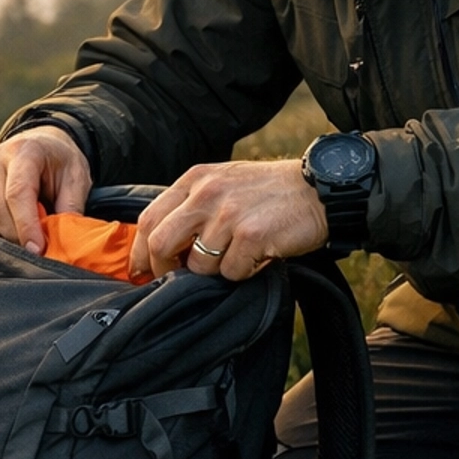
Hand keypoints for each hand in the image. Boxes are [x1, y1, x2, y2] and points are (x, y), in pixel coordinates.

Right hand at [0, 126, 92, 251]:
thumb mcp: (77, 179)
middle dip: (15, 236)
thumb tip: (62, 243)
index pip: (17, 193)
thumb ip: (70, 209)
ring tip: (26, 234)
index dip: (26, 226)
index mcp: (24, 151)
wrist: (42, 146)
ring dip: (3, 235)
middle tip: (36, 249)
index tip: (37, 250)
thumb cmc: (61, 164)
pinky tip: (13, 227)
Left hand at [130, 159, 328, 280]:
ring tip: (238, 256)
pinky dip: (244, 272)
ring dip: (216, 271)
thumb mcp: (224, 183)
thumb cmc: (270, 193)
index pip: (149, 218)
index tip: (141, 269)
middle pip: (160, 242)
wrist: (318, 189)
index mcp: (196, 179)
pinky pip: (231, 272)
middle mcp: (207, 193)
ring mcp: (228, 214)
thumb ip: (192, 205)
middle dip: (163, 268)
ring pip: (198, 265)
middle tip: (173, 280)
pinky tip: (260, 256)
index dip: (140, 250)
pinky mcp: (251, 235)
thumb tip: (160, 244)